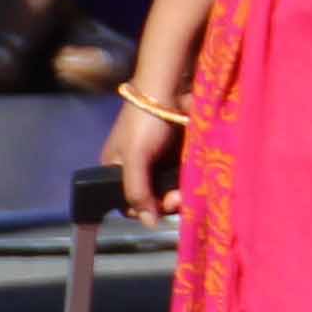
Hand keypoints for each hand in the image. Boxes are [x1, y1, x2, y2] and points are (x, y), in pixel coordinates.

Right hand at [106, 91, 185, 223]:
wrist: (169, 87)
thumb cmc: (145, 122)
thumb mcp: (135, 157)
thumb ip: (137, 191)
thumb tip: (149, 225)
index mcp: (116, 168)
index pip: (128, 202)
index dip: (144, 209)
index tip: (161, 207)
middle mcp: (137, 167)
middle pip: (152, 197)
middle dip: (165, 202)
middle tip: (179, 198)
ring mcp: (159, 161)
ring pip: (169, 189)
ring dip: (178, 194)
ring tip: (186, 192)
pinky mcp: (178, 154)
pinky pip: (182, 176)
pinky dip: (187, 182)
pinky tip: (195, 182)